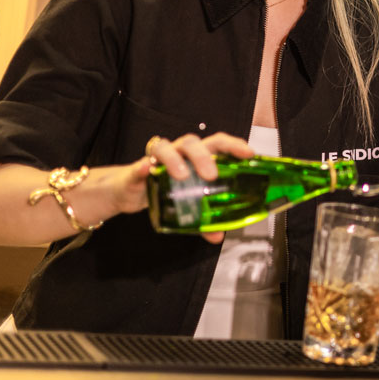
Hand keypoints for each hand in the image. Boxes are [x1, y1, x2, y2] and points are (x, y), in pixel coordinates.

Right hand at [114, 132, 254, 243]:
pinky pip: (140, 164)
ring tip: (182, 176)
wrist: (130, 190)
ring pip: (167, 148)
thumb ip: (203, 219)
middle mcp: (179, 152)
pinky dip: (143, 166)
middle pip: (193, 143)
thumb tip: (217, 236)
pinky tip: (146, 168)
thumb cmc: (164, 188)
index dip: (233, 145)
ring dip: (175, 160)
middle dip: (204, 156)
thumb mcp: (187, 204)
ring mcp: (157, 159)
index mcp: (196, 157)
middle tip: (212, 175)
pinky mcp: (137, 169)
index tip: (248, 153)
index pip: (217, 144)